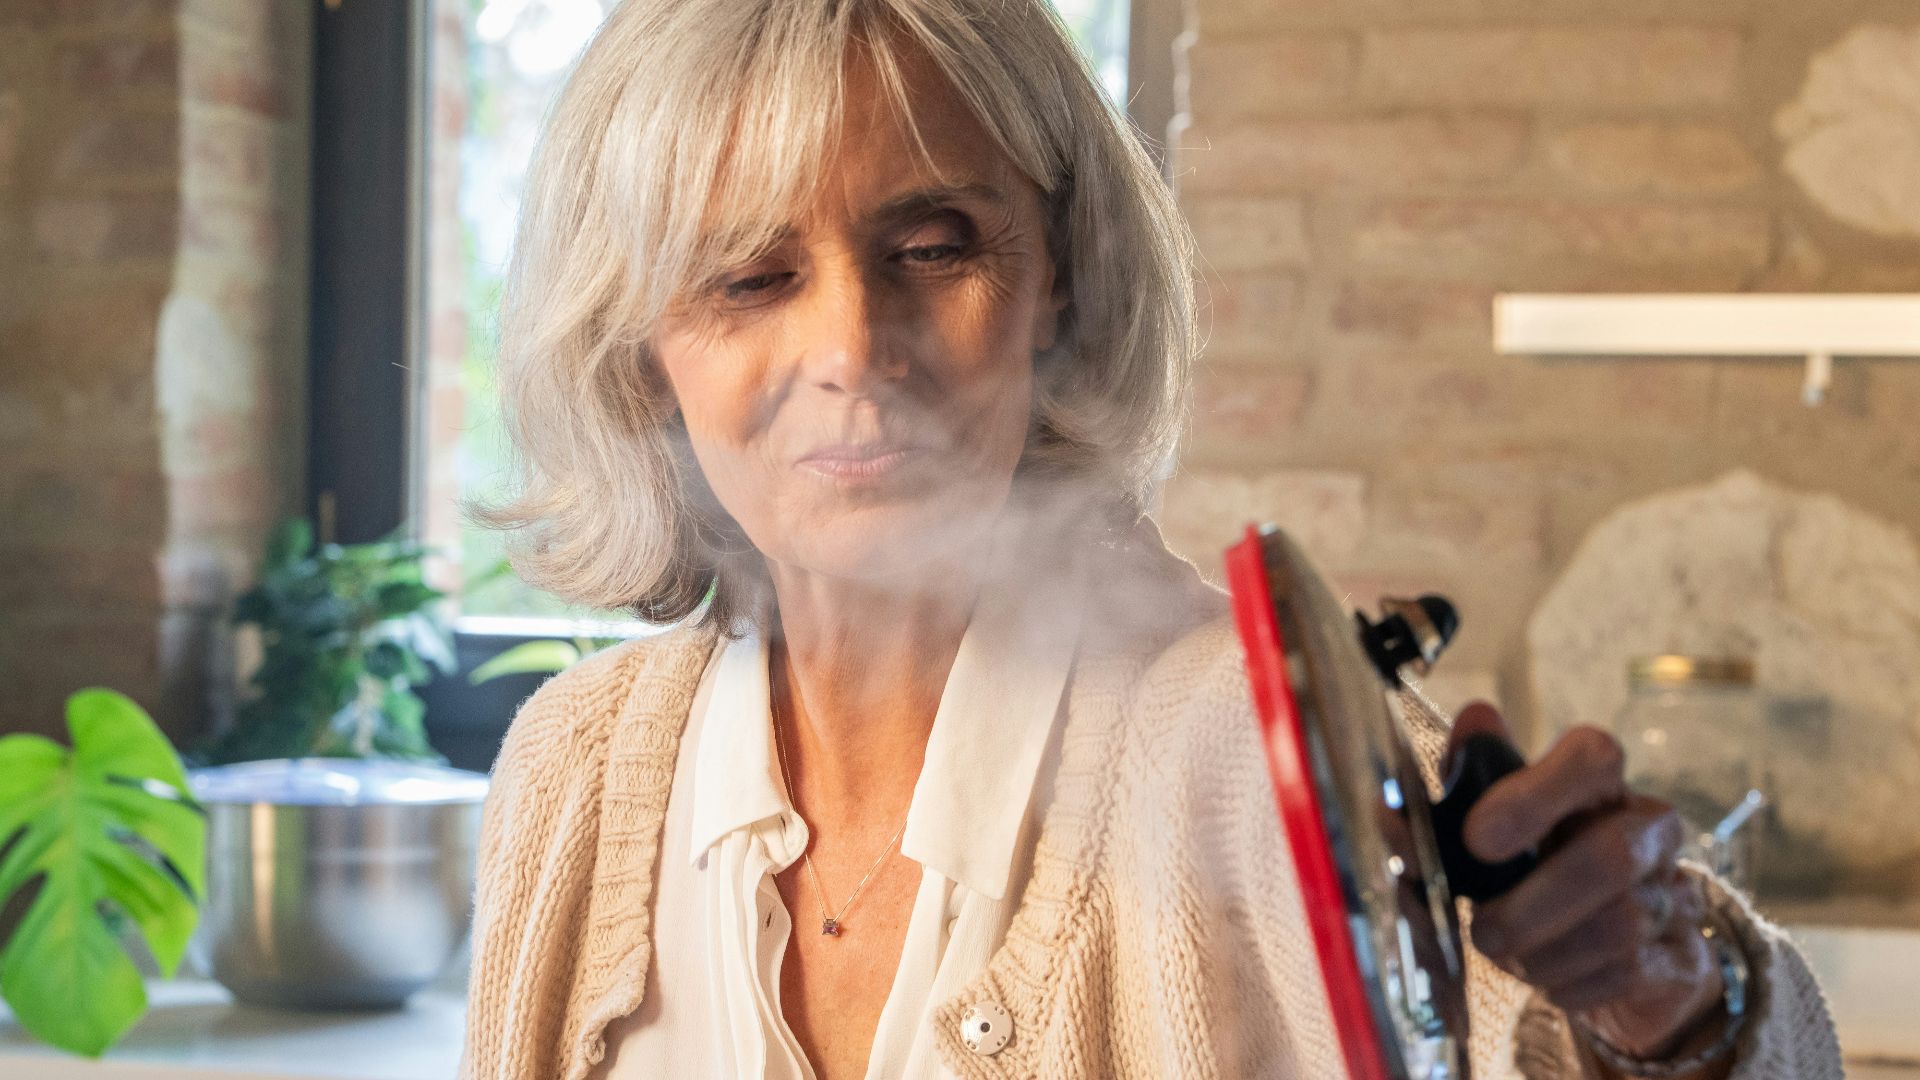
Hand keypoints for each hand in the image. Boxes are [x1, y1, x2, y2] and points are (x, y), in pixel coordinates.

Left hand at [1448, 704, 1727, 1061]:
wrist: (1626, 945)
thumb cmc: (1548, 865)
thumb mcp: (1503, 819)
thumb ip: (1471, 782)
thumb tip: (1441, 754)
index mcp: (1601, 785)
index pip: (1594, 757)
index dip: (1533, 795)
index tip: (1476, 838)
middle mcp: (1648, 830)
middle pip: (1612, 855)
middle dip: (1533, 902)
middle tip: (1482, 929)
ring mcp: (1673, 892)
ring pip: (1621, 922)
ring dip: (1547, 949)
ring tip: (1506, 954)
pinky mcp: (1680, 956)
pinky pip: (1629, 972)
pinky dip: (1572, 982)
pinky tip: (1544, 978)